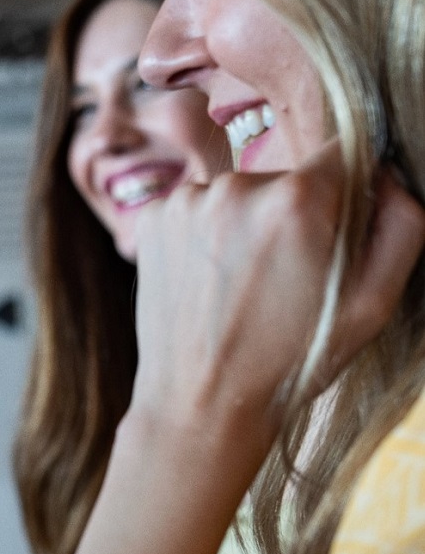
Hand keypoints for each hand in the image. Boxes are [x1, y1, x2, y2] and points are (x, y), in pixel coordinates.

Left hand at [130, 140, 424, 456]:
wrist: (202, 399)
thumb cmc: (294, 357)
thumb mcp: (375, 303)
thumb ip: (400, 225)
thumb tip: (389, 175)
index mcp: (297, 200)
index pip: (342, 154)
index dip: (347, 191)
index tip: (337, 229)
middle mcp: (235, 187)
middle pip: (287, 179)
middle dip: (296, 215)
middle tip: (286, 276)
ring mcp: (186, 200)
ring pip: (239, 194)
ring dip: (247, 225)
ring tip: (244, 285)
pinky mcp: (153, 217)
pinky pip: (198, 209)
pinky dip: (207, 234)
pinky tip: (211, 281)